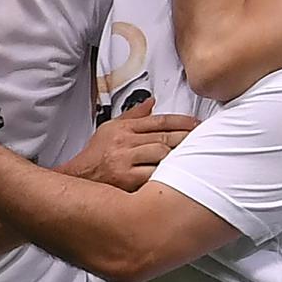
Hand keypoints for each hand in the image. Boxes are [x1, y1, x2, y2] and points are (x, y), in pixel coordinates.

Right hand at [64, 98, 198, 192]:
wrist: (77, 178)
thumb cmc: (95, 155)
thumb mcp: (110, 129)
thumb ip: (133, 115)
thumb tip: (151, 102)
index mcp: (124, 128)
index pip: (159, 120)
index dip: (182, 121)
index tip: (198, 124)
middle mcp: (125, 142)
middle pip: (164, 136)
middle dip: (187, 138)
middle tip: (205, 140)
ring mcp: (125, 161)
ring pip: (161, 154)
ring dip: (179, 156)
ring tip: (194, 157)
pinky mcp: (126, 180)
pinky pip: (153, 175)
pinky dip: (167, 174)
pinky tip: (179, 175)